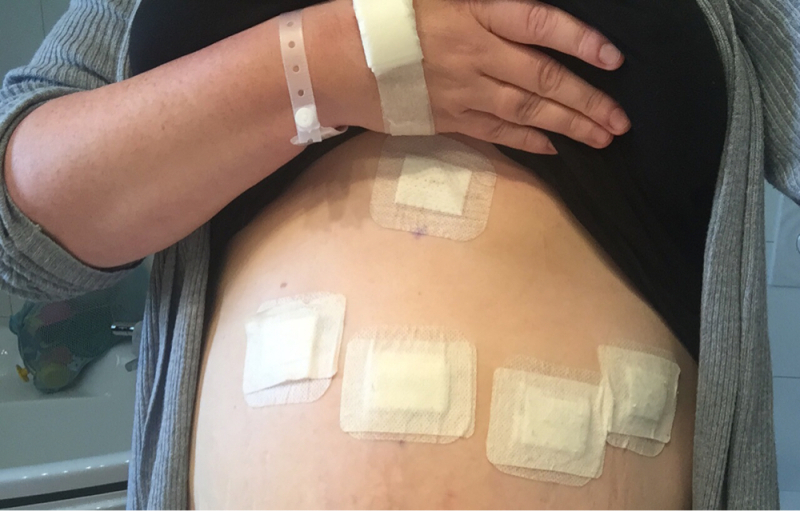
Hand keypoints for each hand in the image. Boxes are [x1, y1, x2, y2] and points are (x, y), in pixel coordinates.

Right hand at [320, 0, 630, 153]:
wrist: (337, 60)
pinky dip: (528, 142)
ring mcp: (464, 92)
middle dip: (587, 102)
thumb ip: (482, 3)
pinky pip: (497, 132)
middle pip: (544, 80)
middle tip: (620, 121)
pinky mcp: (450, 118)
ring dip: (569, 126)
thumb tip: (525, 17)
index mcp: (475, 13)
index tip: (614, 60)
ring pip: (527, 112)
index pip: (542, 26)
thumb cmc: (382, 16)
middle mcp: (477, 55)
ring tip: (602, 138)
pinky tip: (554, 149)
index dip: (582, 42)